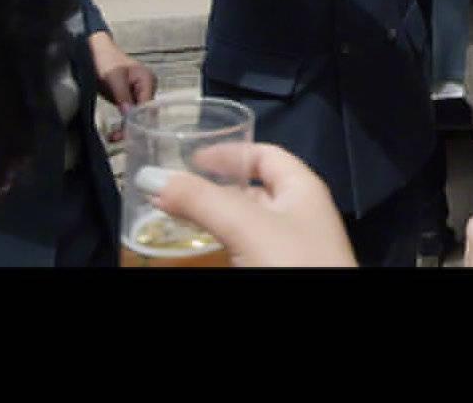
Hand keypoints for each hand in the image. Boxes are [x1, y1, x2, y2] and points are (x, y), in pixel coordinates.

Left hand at [89, 31, 154, 139]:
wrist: (95, 52)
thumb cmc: (105, 60)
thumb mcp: (113, 77)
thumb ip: (122, 95)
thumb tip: (129, 115)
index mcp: (147, 80)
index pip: (147, 105)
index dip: (139, 120)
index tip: (125, 133)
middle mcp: (148, 88)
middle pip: (146, 113)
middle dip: (133, 127)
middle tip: (116, 138)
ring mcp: (140, 93)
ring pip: (139, 116)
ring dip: (127, 127)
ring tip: (113, 137)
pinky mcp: (131, 98)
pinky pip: (131, 114)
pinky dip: (124, 123)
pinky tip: (115, 132)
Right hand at [143, 143, 358, 267]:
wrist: (318, 320)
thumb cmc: (293, 260)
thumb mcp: (246, 225)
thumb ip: (202, 199)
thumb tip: (154, 178)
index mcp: (303, 187)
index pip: (265, 155)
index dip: (230, 152)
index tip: (192, 158)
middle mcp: (300, 212)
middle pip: (253, 189)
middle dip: (214, 188)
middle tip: (176, 191)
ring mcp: (293, 244)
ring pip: (248, 222)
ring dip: (215, 216)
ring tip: (179, 215)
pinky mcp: (281, 268)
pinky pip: (248, 247)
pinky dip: (223, 241)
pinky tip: (202, 246)